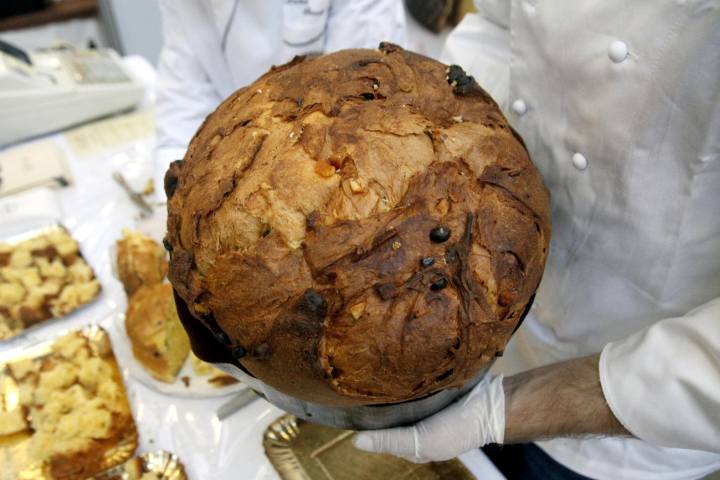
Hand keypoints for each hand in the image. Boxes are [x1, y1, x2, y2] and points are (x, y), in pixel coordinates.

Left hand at [353, 374, 504, 462]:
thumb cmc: (456, 430)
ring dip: (387, 380)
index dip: (362, 418)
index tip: (343, 399)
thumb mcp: (420, 441)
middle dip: (373, 397)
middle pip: (386, 410)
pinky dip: (403, 371)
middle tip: (356, 376)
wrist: (492, 404)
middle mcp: (413, 421)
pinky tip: (393, 361)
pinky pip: (412, 378)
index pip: (377, 430)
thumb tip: (355, 443)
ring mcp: (422, 403)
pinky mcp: (432, 384)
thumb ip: (390, 441)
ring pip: (397, 392)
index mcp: (409, 441)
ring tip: (370, 364)